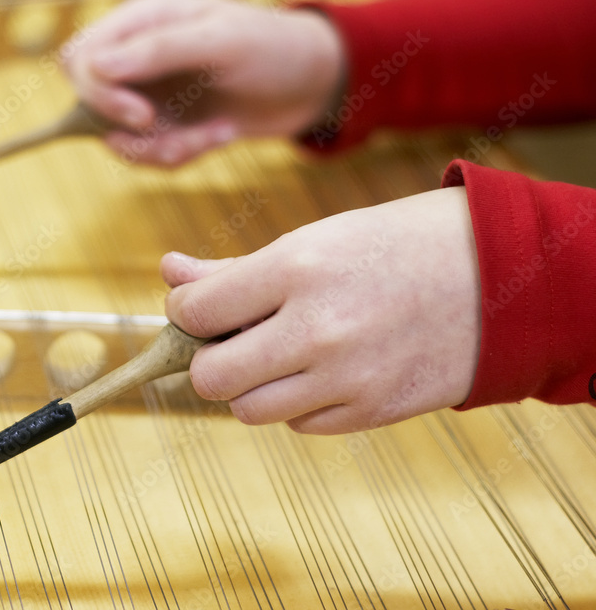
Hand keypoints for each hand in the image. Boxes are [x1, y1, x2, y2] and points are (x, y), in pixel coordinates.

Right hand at [63, 0, 344, 166]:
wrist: (311, 83)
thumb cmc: (271, 48)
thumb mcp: (221, 42)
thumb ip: (159, 50)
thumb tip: (96, 66)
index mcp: (142, 21)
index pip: (82, 58)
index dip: (99, 92)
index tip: (140, 115)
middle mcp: (136, 57)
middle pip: (87, 101)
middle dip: (124, 128)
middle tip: (164, 133)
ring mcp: (149, 94)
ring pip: (117, 138)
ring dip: (162, 149)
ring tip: (214, 135)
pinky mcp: (166, 127)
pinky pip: (148, 155)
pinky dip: (182, 155)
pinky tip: (222, 135)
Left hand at [162, 187, 480, 433]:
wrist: (495, 277)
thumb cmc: (393, 247)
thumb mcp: (314, 240)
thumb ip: (233, 269)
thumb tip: (170, 274)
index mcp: (297, 270)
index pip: (194, 312)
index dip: (185, 311)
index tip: (200, 308)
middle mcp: (317, 330)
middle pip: (210, 377)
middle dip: (206, 359)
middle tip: (228, 341)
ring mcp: (346, 378)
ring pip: (248, 410)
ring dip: (248, 387)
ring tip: (275, 356)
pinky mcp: (371, 412)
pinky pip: (299, 424)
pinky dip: (296, 404)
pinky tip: (319, 372)